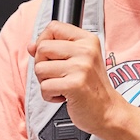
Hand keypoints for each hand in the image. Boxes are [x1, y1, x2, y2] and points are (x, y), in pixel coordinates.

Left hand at [28, 21, 126, 136]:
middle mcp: (86, 51)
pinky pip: (44, 87)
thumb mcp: (78, 61)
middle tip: (56, 76)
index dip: (43, 41)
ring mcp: (81, 67)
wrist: (108, 111)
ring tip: (61, 86)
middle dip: (42, 65)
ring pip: (40, 68)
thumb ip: (54, 50)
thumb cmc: (92, 88)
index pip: (53, 27)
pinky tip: (63, 96)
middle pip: (42, 48)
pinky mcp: (74, 84)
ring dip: (45, 82)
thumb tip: (31, 46)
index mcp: (88, 40)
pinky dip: (49, 96)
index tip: (49, 56)